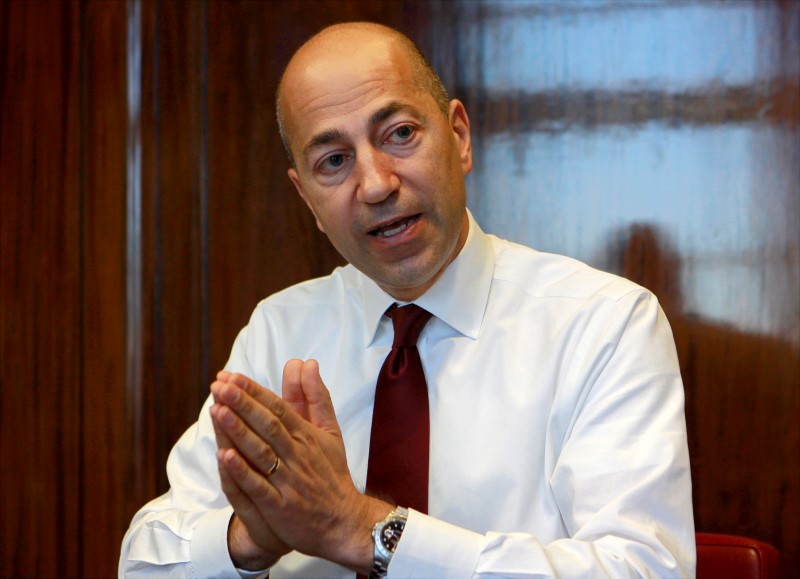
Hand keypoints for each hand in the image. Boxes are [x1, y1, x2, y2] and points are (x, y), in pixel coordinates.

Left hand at [210, 362, 391, 571]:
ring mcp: (288, 482)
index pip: (278, 407)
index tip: (232, 377)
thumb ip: (316, 397)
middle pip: (268, 425)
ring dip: (238, 431)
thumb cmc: (331, 473)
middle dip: (242, 403)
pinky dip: (241, 471)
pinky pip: (258, 487)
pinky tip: (224, 455)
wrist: (344, 522)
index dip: (254, 391)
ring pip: (261, 452)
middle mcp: (297, 455)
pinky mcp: (280, 507)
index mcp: (306, 436)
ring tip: (217, 409)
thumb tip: (309, 363)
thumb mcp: (330, 432)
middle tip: (220, 385)